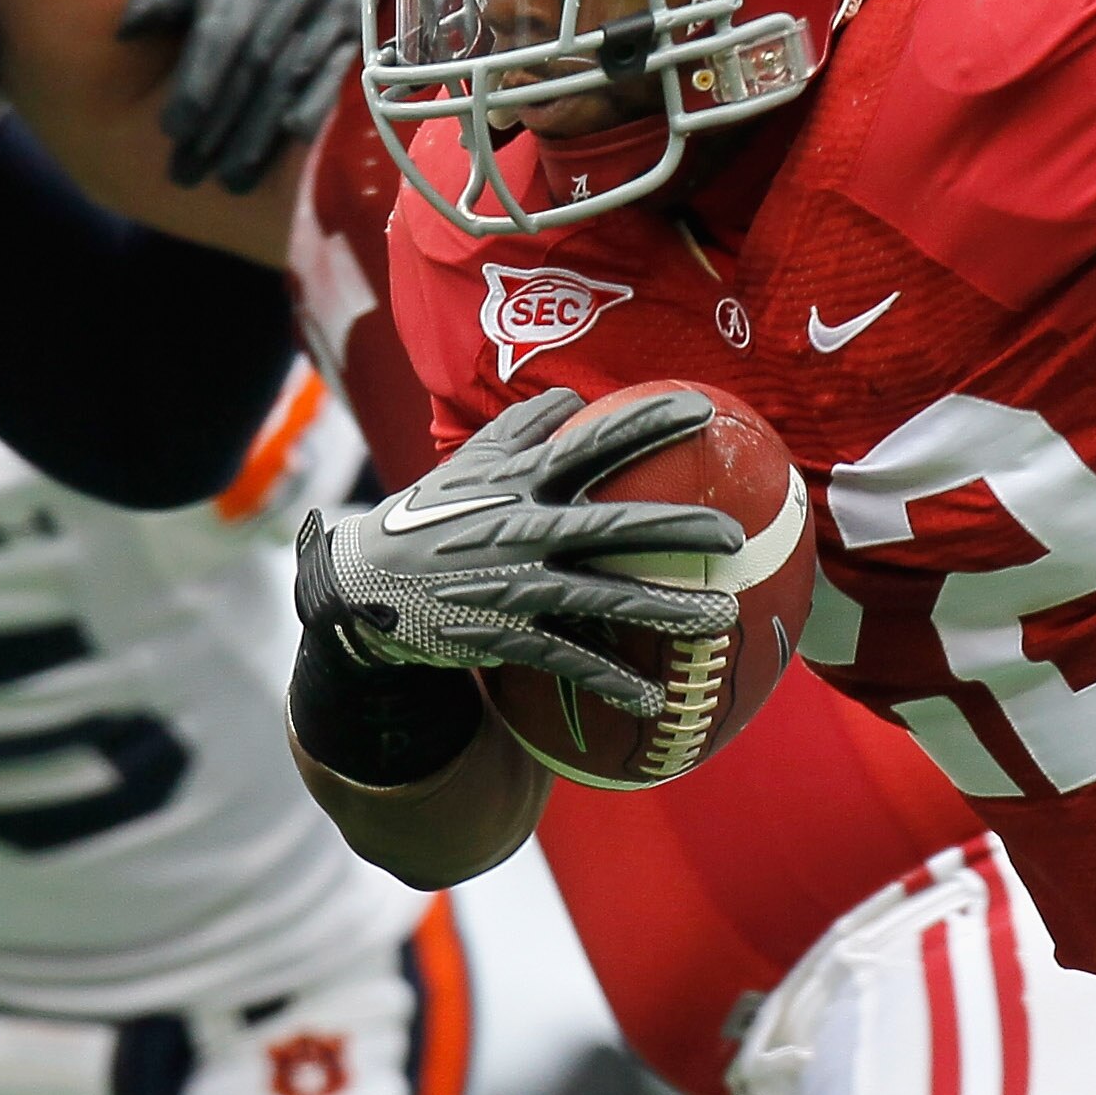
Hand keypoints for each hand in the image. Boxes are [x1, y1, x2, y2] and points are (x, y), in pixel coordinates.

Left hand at [118, 0, 358, 193]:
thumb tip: (127, 31)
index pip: (218, 34)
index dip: (197, 83)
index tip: (172, 129)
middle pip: (251, 68)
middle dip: (220, 126)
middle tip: (190, 174)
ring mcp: (328, 10)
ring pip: (290, 79)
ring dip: (261, 133)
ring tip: (233, 179)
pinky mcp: (359, 28)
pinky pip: (337, 74)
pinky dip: (317, 105)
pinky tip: (294, 138)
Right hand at [296, 388, 743, 714]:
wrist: (360, 586)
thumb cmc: (428, 516)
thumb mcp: (467, 464)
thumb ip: (521, 429)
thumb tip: (572, 395)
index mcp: (519, 481)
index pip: (593, 443)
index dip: (648, 425)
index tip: (704, 412)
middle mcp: (523, 529)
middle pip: (614, 526)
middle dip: (678, 529)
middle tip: (734, 536)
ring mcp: (514, 585)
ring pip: (603, 598)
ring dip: (665, 609)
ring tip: (722, 617)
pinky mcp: (504, 635)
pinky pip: (568, 660)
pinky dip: (611, 680)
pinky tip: (655, 699)